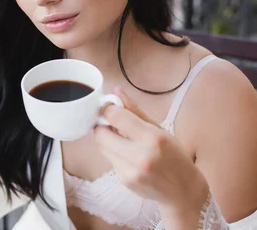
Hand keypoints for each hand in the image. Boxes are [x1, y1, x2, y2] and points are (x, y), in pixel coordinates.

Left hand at [94, 87, 208, 220]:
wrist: (183, 191)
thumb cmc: (175, 156)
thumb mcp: (159, 129)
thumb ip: (134, 110)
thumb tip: (115, 91)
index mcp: (152, 138)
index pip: (116, 117)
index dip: (108, 109)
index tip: (109, 107)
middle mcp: (140, 155)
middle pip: (100, 133)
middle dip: (102, 125)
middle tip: (111, 123)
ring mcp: (130, 170)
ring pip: (101, 147)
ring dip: (107, 139)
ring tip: (121, 139)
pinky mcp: (124, 180)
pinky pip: (109, 159)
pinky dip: (114, 153)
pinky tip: (128, 155)